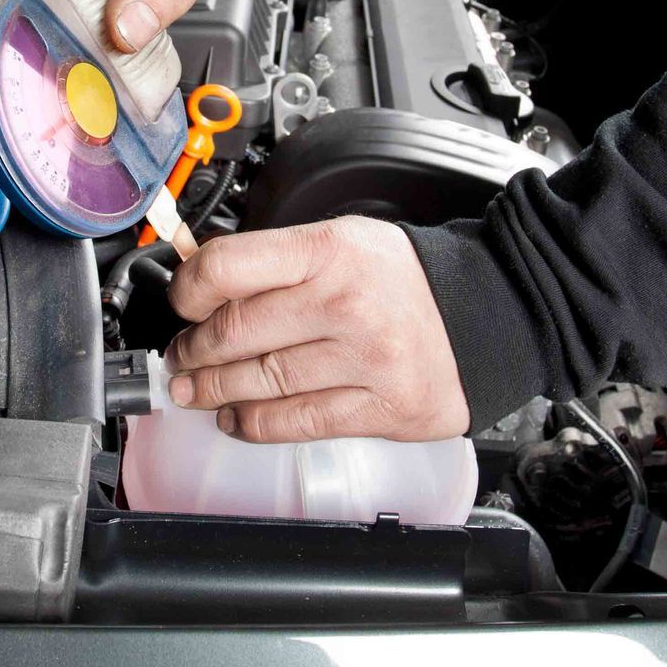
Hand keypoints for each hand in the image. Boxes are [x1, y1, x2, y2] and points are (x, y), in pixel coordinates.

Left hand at [165, 217, 471, 442]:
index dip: (187, 290)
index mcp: (329, 251)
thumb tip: (204, 285)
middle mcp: (345, 303)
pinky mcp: (381, 407)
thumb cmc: (405, 280)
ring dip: (213, 390)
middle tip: (181, 356)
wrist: (486, 314)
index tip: (180, 303)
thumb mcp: (342, 241)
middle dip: (193, 350)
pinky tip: (236, 418)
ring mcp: (365, 359)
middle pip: (236, 332)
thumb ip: (278, 261)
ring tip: (195, 390)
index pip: (228, 267)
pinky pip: (298, 422)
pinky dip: (255, 424)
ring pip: (261, 381)